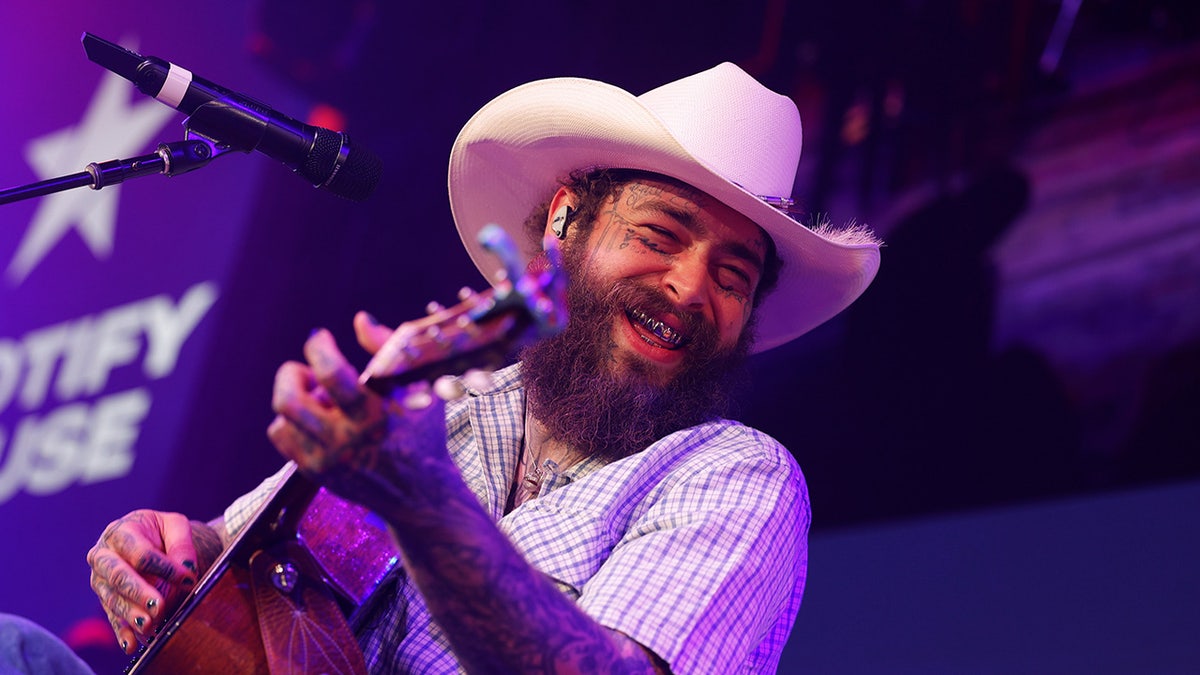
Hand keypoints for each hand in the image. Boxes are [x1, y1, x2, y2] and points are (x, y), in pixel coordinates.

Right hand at [86, 510, 202, 652]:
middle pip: (118, 575)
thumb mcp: (175, 526)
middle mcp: (103, 555)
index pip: (140, 553)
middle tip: (158, 606)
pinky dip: (122, 631)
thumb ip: (182, 545)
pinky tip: (131, 644)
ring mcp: (100, 578)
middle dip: (138, 592)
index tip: (187, 579)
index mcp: (120, 532)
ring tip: (149, 625)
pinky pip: (111, 616)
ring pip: (112, 598)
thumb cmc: (161, 531)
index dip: (164, 567)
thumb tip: (187, 571)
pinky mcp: (105, 598)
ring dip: (130, 614)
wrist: (149, 539)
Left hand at [267, 320, 449, 516]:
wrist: (421, 493)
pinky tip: (315, 417)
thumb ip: (389, 349)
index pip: (332, 374)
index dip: (319, 347)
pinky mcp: (316, 474)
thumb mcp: (418, 388)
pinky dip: (292, 420)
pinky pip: (282, 437)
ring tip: (319, 397)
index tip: (321, 338)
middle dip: (291, 374)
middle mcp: (346, 442)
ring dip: (296, 398)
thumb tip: (360, 319)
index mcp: (375, 417)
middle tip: (306, 370)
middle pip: (289, 400)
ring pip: (282, 418)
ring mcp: (327, 462)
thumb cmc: (422, 432)